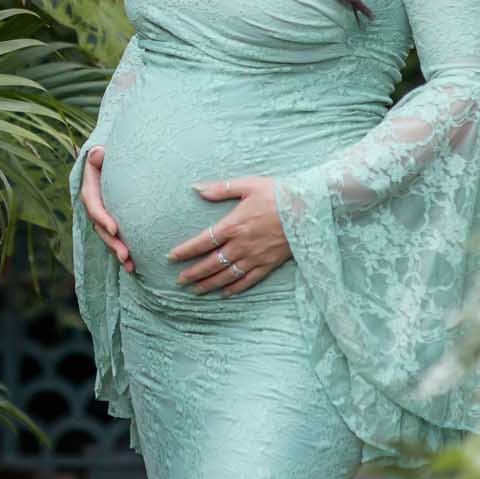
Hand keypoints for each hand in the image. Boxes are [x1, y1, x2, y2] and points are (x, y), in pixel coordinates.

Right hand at [79, 146, 133, 272]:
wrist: (115, 161)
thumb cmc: (111, 155)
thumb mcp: (102, 152)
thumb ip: (99, 155)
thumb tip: (98, 153)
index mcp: (90, 188)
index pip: (93, 204)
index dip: (101, 218)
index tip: (114, 229)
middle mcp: (94, 205)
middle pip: (100, 227)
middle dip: (111, 242)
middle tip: (125, 255)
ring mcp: (103, 216)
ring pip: (107, 237)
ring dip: (117, 252)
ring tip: (130, 266)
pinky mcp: (114, 222)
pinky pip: (116, 239)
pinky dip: (124, 252)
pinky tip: (134, 267)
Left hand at [168, 176, 289, 295]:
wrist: (308, 208)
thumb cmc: (277, 193)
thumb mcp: (248, 184)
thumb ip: (220, 188)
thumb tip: (195, 188)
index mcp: (234, 224)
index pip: (203, 241)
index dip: (185, 251)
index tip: (171, 258)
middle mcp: (242, 244)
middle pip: (211, 263)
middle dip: (193, 273)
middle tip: (178, 281)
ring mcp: (255, 256)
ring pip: (227, 275)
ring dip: (209, 284)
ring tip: (195, 291)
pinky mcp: (269, 264)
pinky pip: (248, 280)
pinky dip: (235, 288)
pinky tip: (224, 294)